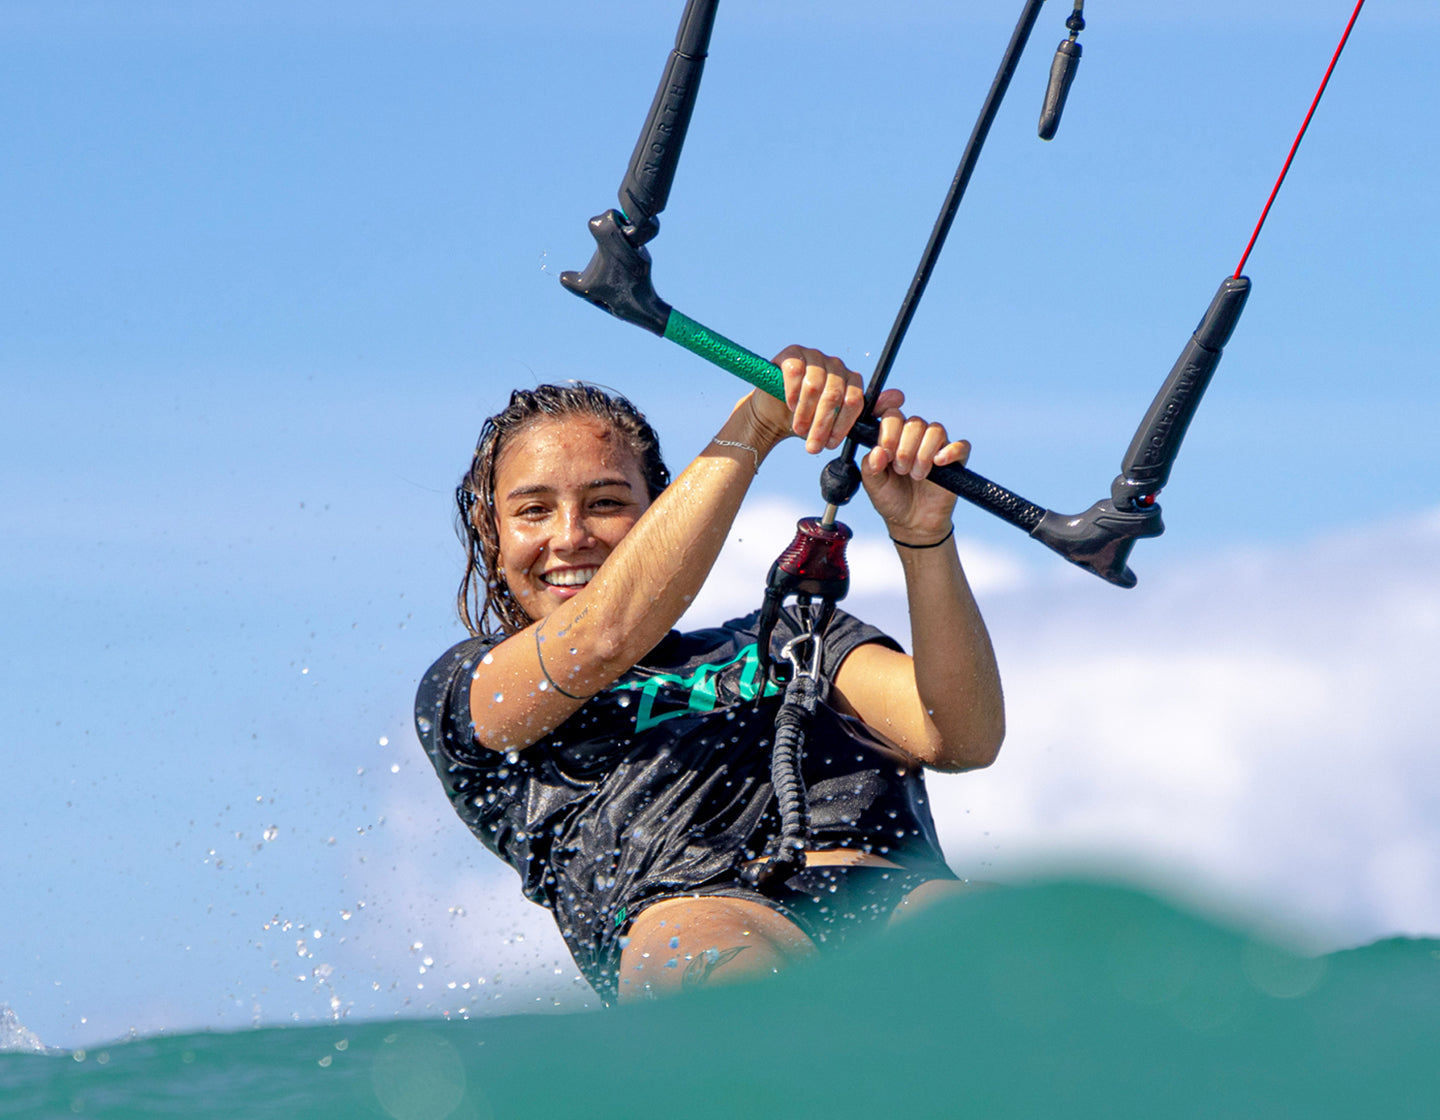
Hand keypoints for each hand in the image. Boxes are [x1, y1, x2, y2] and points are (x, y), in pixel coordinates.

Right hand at [747, 346, 886, 452]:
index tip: (830, 444)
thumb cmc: (808, 421)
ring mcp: (814, 357)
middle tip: (813, 446)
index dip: (843, 425)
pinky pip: (796, 372)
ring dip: (806, 413)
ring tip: (799, 429)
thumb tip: (899, 397)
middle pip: (835, 394)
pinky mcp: (793, 354)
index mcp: (851, 381)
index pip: (856, 400)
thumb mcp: (836, 425)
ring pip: (815, 385)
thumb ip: (865, 415)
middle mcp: (835, 365)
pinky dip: (793, 393)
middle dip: (823, 425)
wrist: (775, 416)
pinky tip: (790, 406)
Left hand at [861, 401, 969, 541]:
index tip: (886, 436)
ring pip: (935, 430)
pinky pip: (960, 446)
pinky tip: (939, 463)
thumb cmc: (891, 499)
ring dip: (923, 452)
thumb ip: (871, 467)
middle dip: (904, 447)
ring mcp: (936, 447)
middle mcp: (915, 437)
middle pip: (914, 422)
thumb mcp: (873, 485)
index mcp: (893, 437)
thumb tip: (878, 451)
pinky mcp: (955, 460)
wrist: (912, 523)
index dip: (889, 418)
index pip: (891, 414)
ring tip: (916, 475)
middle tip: (900, 469)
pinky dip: (950, 451)